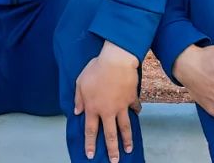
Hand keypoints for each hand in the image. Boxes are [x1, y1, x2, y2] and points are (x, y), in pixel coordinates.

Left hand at [74, 41, 140, 161]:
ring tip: (129, 149)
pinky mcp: (131, 99)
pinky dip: (136, 111)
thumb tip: (76, 111)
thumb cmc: (95, 69)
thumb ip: (78, 98)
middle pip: (110, 135)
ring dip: (127, 139)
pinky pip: (134, 108)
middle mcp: (107, 111)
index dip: (90, 144)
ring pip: (125, 127)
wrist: (116, 61)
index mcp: (92, 108)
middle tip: (115, 161)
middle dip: (113, 150)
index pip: (90, 131)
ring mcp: (121, 106)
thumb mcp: (80, 82)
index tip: (91, 155)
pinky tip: (137, 114)